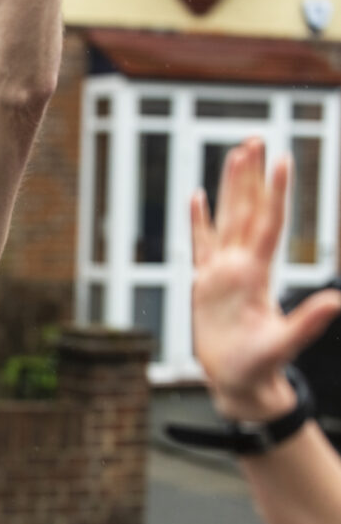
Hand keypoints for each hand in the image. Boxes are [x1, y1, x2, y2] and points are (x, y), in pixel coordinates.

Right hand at [190, 138, 340, 420]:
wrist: (240, 383)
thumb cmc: (259, 368)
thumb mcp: (283, 347)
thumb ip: (307, 324)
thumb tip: (337, 301)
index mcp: (256, 277)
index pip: (268, 225)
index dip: (275, 194)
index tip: (283, 161)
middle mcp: (240, 267)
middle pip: (246, 212)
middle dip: (250, 177)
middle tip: (254, 140)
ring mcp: (222, 273)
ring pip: (227, 220)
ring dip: (231, 188)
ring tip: (235, 154)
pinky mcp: (204, 283)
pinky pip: (200, 245)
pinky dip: (199, 220)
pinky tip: (197, 196)